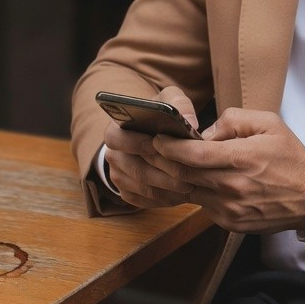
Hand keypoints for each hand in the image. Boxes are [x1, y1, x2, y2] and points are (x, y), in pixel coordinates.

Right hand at [104, 86, 198, 207]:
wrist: (155, 138)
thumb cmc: (161, 118)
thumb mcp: (169, 102)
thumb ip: (179, 105)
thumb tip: (190, 123)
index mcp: (115, 130)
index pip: (117, 138)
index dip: (139, 144)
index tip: (161, 146)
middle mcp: (113, 155)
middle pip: (136, 169)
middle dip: (165, 172)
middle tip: (189, 174)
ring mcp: (119, 177)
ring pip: (144, 187)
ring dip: (169, 188)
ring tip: (191, 185)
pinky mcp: (128, 194)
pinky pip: (146, 201)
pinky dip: (166, 199)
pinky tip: (183, 194)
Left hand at [149, 108, 304, 232]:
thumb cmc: (290, 158)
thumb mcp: (269, 124)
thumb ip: (233, 120)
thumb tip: (203, 132)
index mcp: (242, 159)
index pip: (194, 153)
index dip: (169, 146)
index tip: (156, 138)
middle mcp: (232, 187)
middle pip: (183, 174)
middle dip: (159, 161)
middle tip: (145, 151)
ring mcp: (230, 208)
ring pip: (188, 192)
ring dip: (169, 179)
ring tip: (156, 166)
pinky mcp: (230, 222)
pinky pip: (202, 206)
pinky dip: (190, 193)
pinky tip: (184, 183)